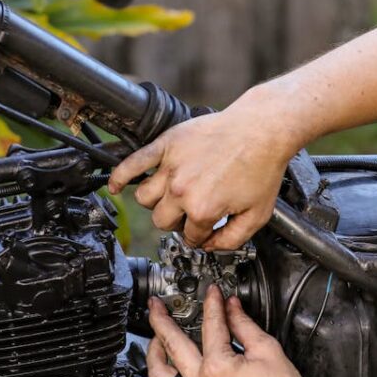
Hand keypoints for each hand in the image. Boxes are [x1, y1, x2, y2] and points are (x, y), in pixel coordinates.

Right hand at [107, 93, 299, 248]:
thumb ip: (232, 239)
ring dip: (156, 203)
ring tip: (169, 199)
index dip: (200, 236)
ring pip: (145, 198)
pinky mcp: (166, 145)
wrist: (262, 129)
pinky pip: (133, 163)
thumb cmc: (262, 167)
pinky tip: (114, 186)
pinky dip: (119, 176)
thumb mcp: (257, 215)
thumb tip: (210, 246)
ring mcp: (170, 166)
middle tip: (190, 213)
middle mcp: (182, 190)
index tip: (205, 230)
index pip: (189, 236)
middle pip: (162, 220)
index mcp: (202, 209)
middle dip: (177, 222)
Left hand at [146, 286, 322, 376]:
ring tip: (155, 340)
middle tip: (157, 307)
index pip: (210, 325)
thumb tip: (231, 308)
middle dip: (161, 320)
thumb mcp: (267, 350)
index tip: (211, 294)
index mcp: (218, 368)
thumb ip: (243, 325)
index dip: (211, 304)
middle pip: (171, 345)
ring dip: (153, 355)